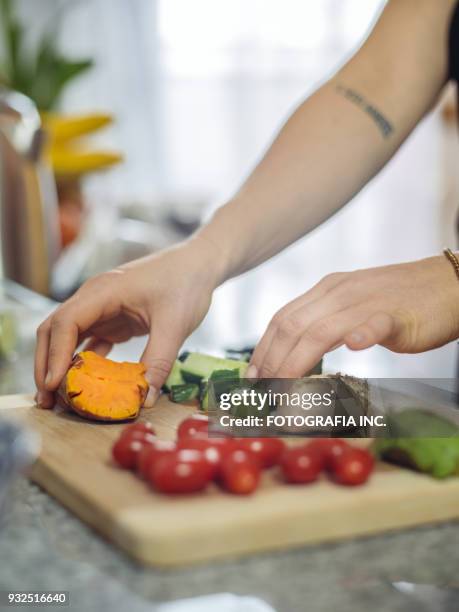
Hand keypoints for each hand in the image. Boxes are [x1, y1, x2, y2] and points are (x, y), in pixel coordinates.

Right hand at [35, 239, 221, 407]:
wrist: (199, 264)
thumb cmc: (186, 283)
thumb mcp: (175, 324)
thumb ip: (159, 361)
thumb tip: (146, 399)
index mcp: (103, 291)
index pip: (65, 322)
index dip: (54, 355)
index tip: (53, 385)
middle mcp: (95, 298)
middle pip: (54, 330)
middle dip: (46, 364)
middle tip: (45, 399)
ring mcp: (102, 308)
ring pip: (68, 337)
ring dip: (60, 365)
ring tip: (58, 398)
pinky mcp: (113, 318)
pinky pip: (89, 341)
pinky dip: (83, 362)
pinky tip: (84, 384)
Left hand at [249, 255, 458, 377]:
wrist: (446, 284)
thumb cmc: (398, 302)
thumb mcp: (351, 306)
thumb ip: (324, 323)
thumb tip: (294, 353)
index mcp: (326, 290)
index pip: (282, 318)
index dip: (262, 349)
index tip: (251, 377)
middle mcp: (339, 292)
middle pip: (292, 326)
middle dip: (272, 363)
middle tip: (262, 394)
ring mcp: (368, 301)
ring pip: (321, 330)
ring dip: (297, 363)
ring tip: (283, 390)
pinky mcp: (397, 314)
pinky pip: (376, 323)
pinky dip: (361, 334)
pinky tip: (350, 348)